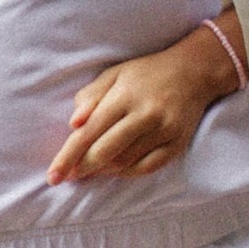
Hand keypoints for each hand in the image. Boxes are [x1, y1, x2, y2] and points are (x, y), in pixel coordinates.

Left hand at [47, 14, 245, 183]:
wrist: (194, 72)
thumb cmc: (147, 73)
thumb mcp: (114, 74)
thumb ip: (90, 97)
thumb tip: (73, 124)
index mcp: (125, 96)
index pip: (89, 132)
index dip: (68, 156)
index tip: (54, 175)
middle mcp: (145, 115)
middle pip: (105, 152)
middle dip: (82, 168)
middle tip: (69, 175)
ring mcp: (164, 131)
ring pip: (125, 163)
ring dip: (104, 169)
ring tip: (94, 165)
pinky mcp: (177, 143)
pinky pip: (147, 168)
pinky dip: (127, 172)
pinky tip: (118, 167)